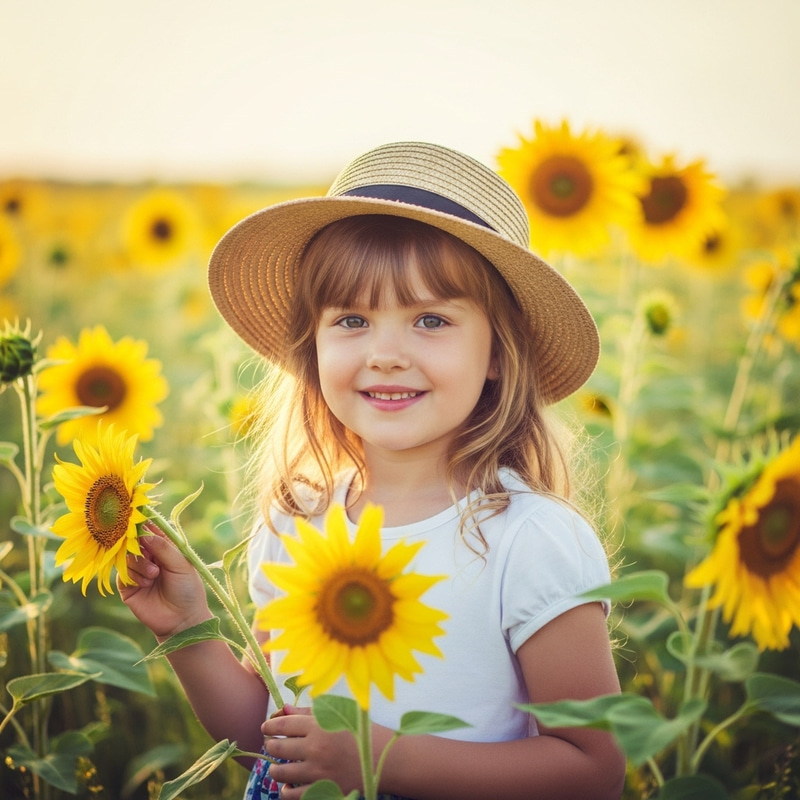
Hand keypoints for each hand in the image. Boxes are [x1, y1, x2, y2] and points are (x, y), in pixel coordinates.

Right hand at [118, 522, 211, 640]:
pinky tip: (146, 583)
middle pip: (134, 541)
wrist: (182, 620)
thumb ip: (163, 548)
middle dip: (139, 545)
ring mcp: (137, 571)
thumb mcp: (181, 565)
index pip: (150, 530)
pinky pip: (122, 573)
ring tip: (154, 575)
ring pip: (126, 556)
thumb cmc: (188, 589)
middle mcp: (149, 557)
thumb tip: (144, 532)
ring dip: (139, 563)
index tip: (137, 519)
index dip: (143, 524)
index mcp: (164, 548)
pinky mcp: (127, 587)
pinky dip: (134, 575)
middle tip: (149, 554)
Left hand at [262, 705, 363, 798]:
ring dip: (274, 768)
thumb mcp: (339, 714)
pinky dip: (285, 790)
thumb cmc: (362, 732)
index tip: (266, 727)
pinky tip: (287, 786)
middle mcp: (315, 748)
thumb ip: (309, 712)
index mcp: (319, 725)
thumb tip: (283, 709)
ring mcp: (317, 772)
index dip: (270, 725)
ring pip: (280, 771)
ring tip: (276, 766)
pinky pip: (292, 795)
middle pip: (278, 747)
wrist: (386, 759)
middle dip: (270, 745)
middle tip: (271, 744)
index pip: (283, 724)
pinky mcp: (321, 791)